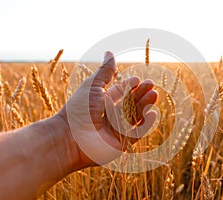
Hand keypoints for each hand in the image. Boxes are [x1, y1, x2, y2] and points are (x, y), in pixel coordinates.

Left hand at [58, 51, 157, 167]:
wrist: (69, 138)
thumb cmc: (78, 110)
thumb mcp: (93, 86)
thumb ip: (105, 71)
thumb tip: (109, 51)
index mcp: (102, 102)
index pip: (119, 92)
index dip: (129, 85)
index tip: (138, 79)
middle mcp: (109, 116)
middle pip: (130, 103)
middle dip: (141, 94)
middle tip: (151, 85)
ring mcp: (116, 130)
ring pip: (135, 116)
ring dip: (145, 106)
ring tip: (154, 94)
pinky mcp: (121, 144)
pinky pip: (136, 133)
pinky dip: (145, 125)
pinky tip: (152, 114)